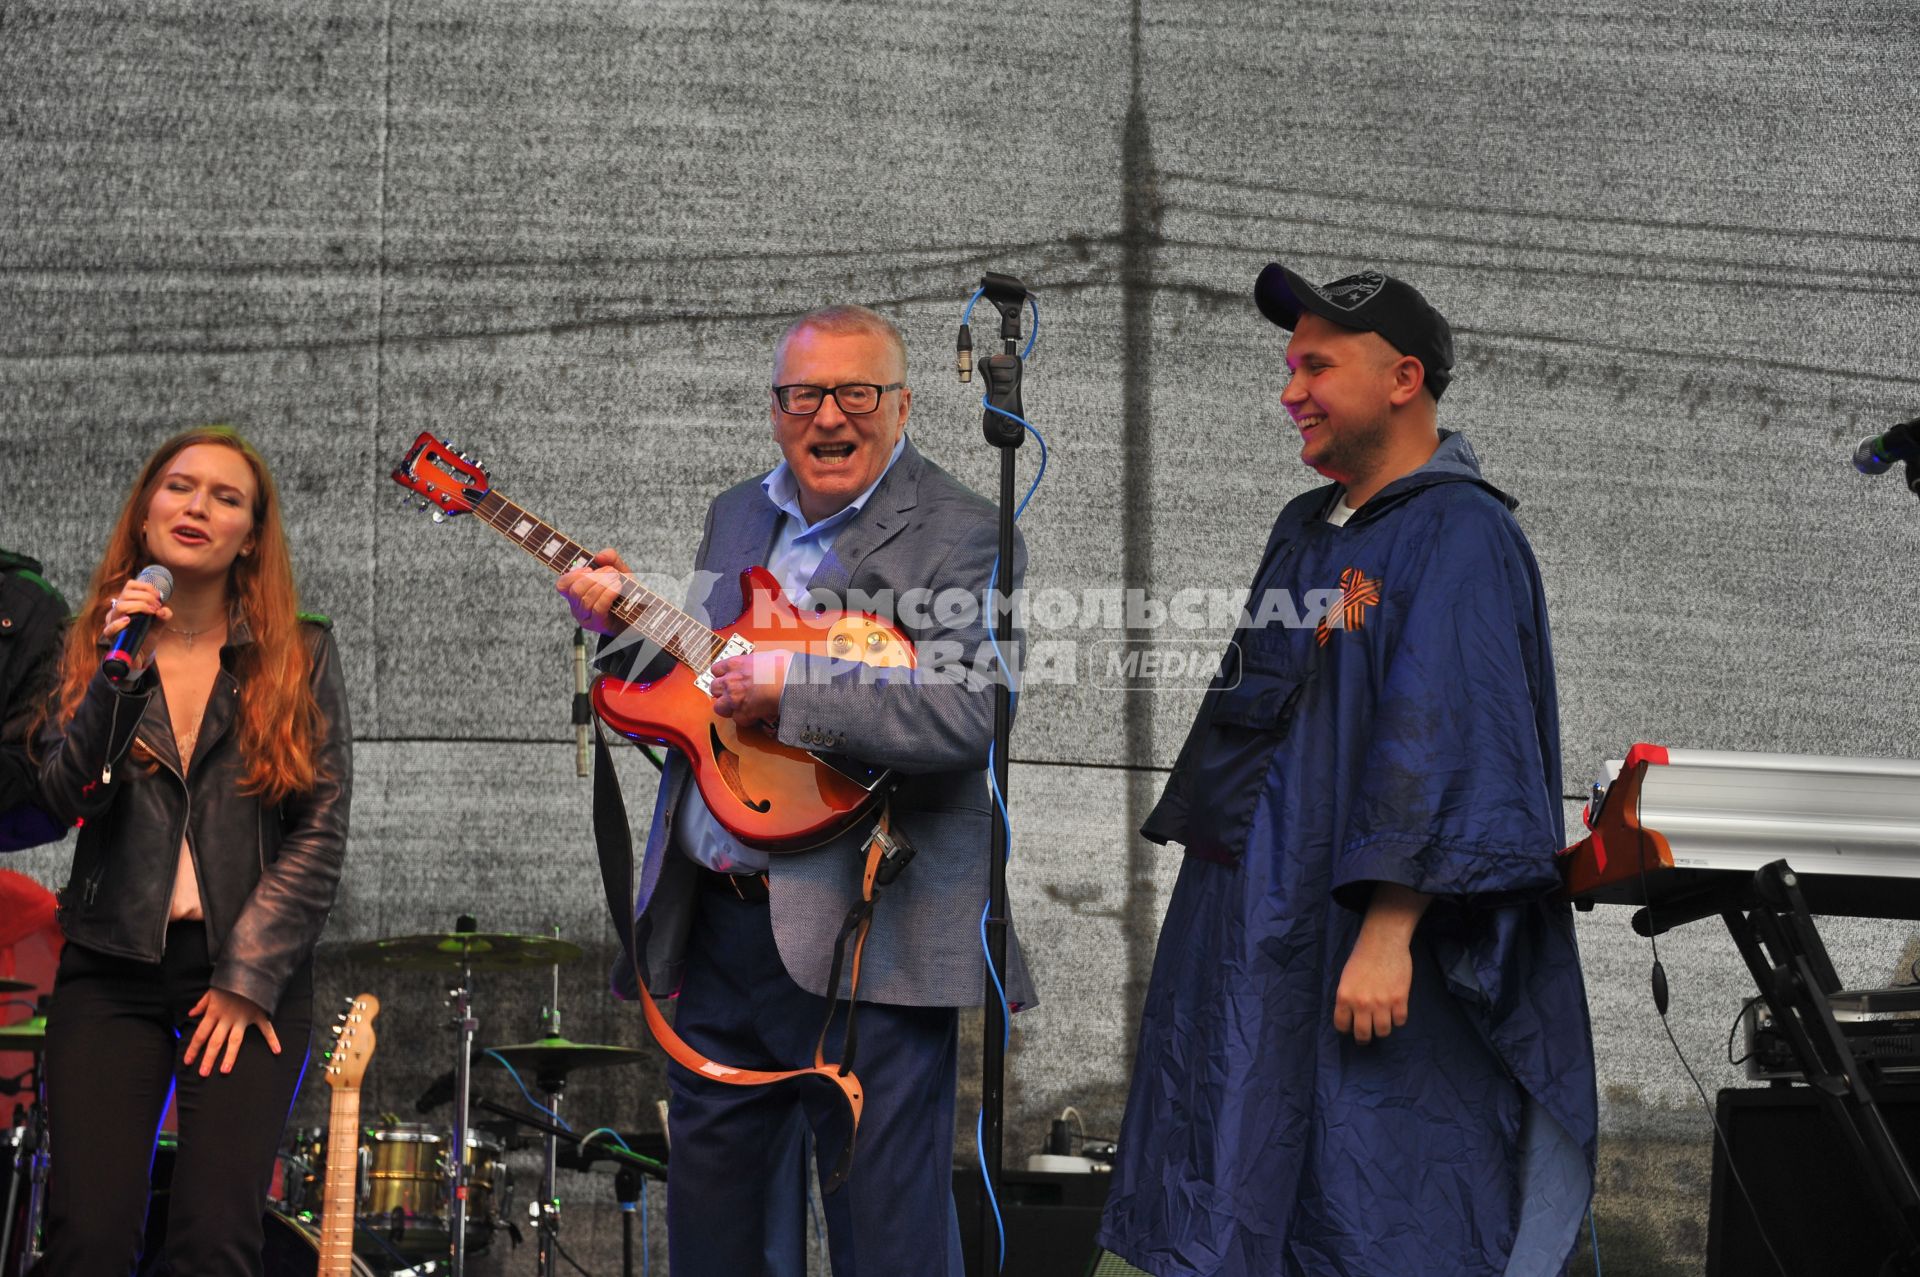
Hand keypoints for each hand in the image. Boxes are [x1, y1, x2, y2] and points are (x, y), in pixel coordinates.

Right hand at [102, 576, 174, 671]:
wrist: (141, 655)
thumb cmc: (146, 636)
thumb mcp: (158, 624)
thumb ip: (164, 616)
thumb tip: (163, 610)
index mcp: (127, 603)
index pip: (130, 586)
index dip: (145, 587)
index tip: (158, 596)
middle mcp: (118, 610)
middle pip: (126, 594)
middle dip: (146, 597)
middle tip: (157, 607)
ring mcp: (112, 622)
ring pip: (120, 606)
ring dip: (139, 606)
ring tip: (151, 612)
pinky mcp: (111, 636)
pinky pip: (109, 628)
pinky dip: (119, 623)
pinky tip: (128, 621)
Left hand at [183, 987, 281, 1076]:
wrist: (249, 968)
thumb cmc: (229, 979)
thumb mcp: (212, 989)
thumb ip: (202, 1003)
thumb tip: (191, 1013)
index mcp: (214, 1012)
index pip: (200, 1034)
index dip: (193, 1049)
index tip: (187, 1062)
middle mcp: (227, 1018)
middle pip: (215, 1041)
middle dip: (208, 1058)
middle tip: (203, 1074)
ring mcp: (243, 1018)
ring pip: (234, 1040)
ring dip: (229, 1056)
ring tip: (225, 1070)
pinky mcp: (258, 1014)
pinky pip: (266, 1029)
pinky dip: (272, 1039)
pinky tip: (276, 1050)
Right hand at [556, 547, 632, 635]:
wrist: (640, 615)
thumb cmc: (626, 593)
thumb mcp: (620, 572)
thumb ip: (611, 559)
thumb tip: (599, 556)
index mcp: (577, 594)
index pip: (562, 585)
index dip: (572, 574)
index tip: (589, 568)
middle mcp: (578, 607)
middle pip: (575, 590)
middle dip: (593, 577)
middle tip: (611, 571)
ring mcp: (587, 618)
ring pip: (586, 599)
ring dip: (602, 584)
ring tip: (616, 578)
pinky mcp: (598, 625)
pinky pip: (597, 608)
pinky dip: (607, 594)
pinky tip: (617, 587)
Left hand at [708, 650, 790, 729]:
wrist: (791, 681)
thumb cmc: (784, 666)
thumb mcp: (768, 655)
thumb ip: (758, 662)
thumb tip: (763, 665)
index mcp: (736, 664)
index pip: (716, 669)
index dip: (722, 675)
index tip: (727, 678)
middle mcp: (731, 681)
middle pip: (714, 688)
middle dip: (722, 691)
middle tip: (731, 693)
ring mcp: (734, 698)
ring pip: (719, 706)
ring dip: (727, 707)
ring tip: (738, 707)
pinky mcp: (743, 714)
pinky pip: (737, 719)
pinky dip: (744, 719)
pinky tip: (753, 715)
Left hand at [1332, 883, 1430, 1043]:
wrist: (1382, 942)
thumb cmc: (1362, 957)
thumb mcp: (1346, 978)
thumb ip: (1348, 998)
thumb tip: (1352, 1016)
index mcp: (1344, 997)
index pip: (1342, 1026)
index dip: (1347, 1028)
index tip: (1351, 1027)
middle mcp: (1362, 1003)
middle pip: (1363, 1034)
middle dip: (1364, 1037)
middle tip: (1367, 1034)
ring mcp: (1382, 1003)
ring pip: (1383, 1031)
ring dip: (1382, 1029)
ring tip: (1382, 1021)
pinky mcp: (1400, 999)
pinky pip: (1400, 1021)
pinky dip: (1398, 1019)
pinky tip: (1395, 1011)